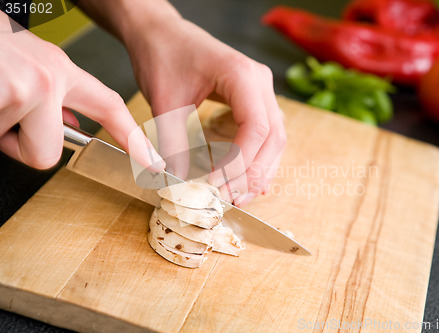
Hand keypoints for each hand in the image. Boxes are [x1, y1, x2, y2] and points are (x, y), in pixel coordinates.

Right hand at [0, 13, 162, 170]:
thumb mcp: (29, 65)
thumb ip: (55, 98)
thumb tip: (72, 129)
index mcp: (59, 70)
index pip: (109, 108)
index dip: (133, 138)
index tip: (152, 162)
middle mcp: (47, 79)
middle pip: (48, 155)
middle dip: (21, 148)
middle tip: (3, 119)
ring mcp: (22, 89)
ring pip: (13, 148)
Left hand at [122, 9, 285, 205]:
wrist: (161, 33)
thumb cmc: (163, 57)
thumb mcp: (165, 102)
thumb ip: (173, 144)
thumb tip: (180, 183)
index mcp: (241, 75)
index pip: (255, 128)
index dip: (239, 162)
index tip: (215, 184)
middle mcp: (259, 81)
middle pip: (273, 137)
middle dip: (253, 172)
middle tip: (231, 198)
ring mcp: (260, 90)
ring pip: (275, 138)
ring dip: (259, 170)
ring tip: (239, 196)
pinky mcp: (253, 98)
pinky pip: (266, 133)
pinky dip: (259, 158)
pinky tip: (250, 179)